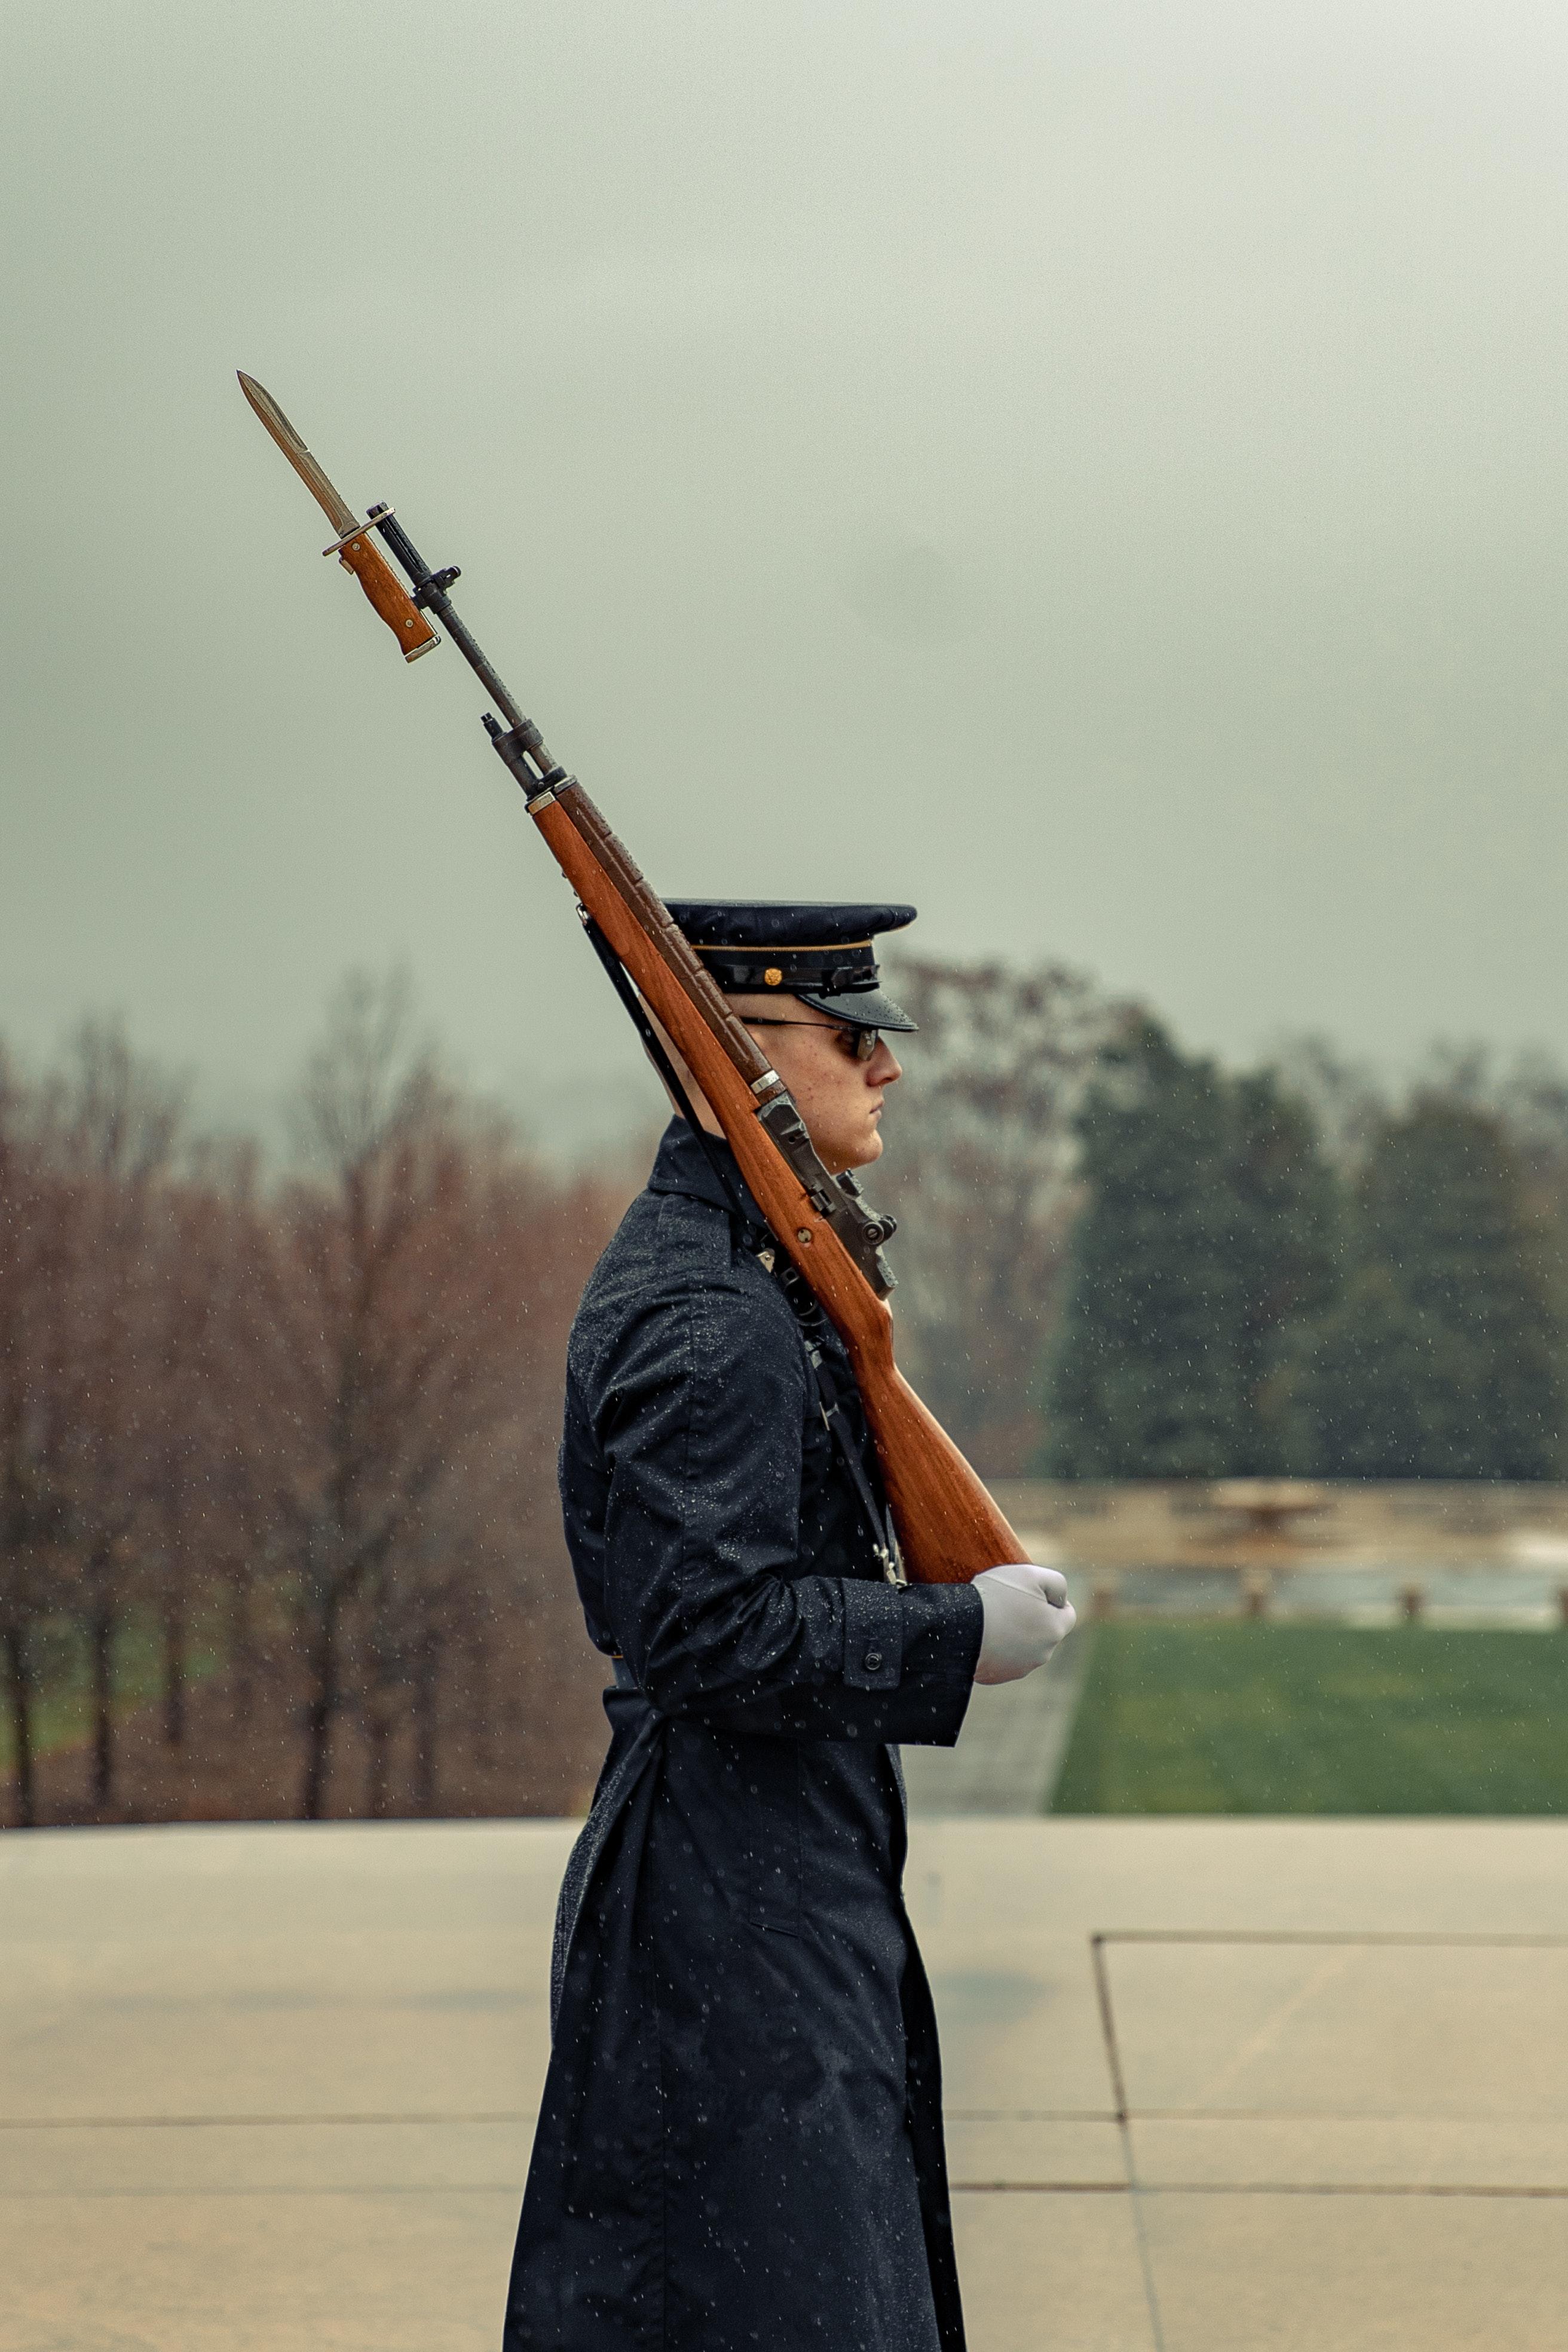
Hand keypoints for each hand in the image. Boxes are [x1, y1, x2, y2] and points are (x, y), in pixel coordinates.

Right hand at [973, 1563, 1075, 1684]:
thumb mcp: (1031, 1575)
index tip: (1031, 1592)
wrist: (958, 1625)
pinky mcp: (997, 1676)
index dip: (1052, 1600)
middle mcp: (1042, 1654)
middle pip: (1046, 1631)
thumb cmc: (996, 1596)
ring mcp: (1019, 1668)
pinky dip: (998, 1648)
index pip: (1067, 1614)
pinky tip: (983, 1634)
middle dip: (1033, 1618)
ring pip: (1025, 1647)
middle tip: (1009, 1603)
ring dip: (1016, 1634)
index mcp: (1055, 1630)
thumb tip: (1061, 1600)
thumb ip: (1058, 1584)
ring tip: (993, 1618)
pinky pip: (1004, 1659)